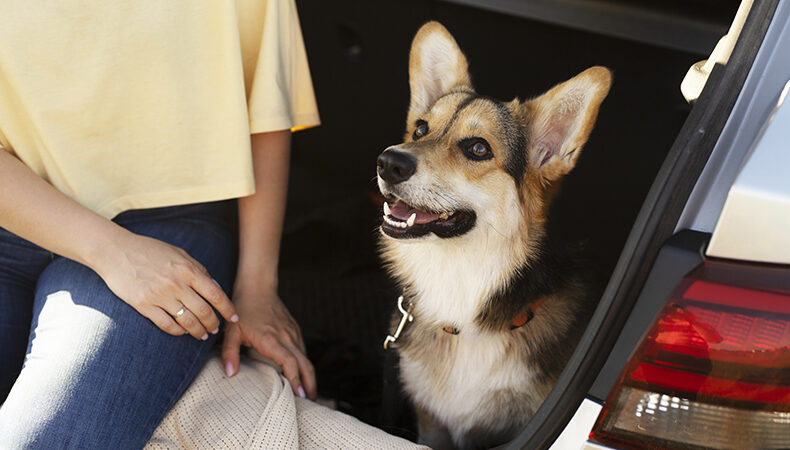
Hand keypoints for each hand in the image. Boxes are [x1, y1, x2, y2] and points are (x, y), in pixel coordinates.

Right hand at [96, 232, 237, 339]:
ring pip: (187, 321)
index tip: (233, 317)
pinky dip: (178, 331)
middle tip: (215, 329)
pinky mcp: (144, 305)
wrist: (116, 252)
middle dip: (213, 323)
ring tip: (202, 334)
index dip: (227, 309)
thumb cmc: (150, 251)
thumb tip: (216, 287)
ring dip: (198, 331)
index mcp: (188, 270)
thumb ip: (198, 269)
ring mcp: (160, 296)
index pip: (215, 294)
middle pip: (203, 311)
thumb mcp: (179, 254)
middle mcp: (176, 284)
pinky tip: (182, 331)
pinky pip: (167, 325)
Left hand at [221, 288, 316, 399]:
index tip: (297, 395)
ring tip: (307, 393)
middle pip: (305, 364)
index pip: (289, 362)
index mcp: (271, 339)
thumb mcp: (231, 330)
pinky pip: (303, 350)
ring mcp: (293, 333)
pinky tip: (302, 374)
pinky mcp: (295, 330)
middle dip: (309, 384)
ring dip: (309, 376)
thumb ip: (230, 352)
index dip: (295, 379)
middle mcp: (286, 337)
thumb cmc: (243, 309)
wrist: (258, 287)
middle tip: (309, 402)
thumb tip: (230, 373)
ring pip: (306, 358)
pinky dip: (305, 364)